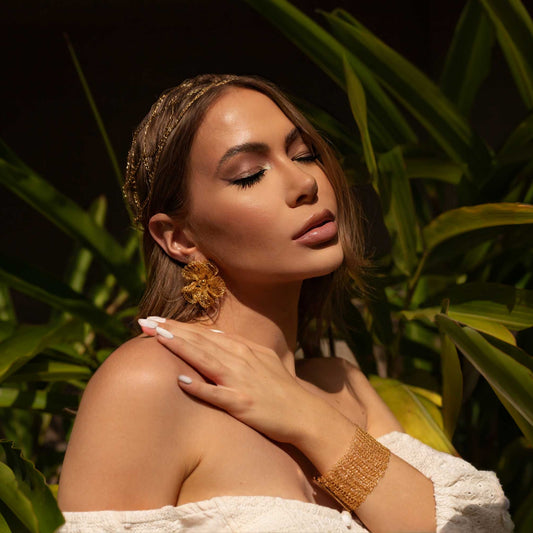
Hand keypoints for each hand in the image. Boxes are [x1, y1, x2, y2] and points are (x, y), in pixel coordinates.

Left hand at [137, 317, 322, 443]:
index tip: (155, 319)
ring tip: (157, 337)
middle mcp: (240, 360)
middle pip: (200, 341)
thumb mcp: (260, 358)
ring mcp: (241, 381)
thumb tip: (212, 333)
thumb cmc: (279, 387)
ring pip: (206, 360)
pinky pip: (218, 395)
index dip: (178, 326)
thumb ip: (236, 346)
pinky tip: (181, 380)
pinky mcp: (243, 404)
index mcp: (242, 349)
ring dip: (180, 347)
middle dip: (170, 330)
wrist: (304, 413)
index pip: (204, 333)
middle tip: (144, 321)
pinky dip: (200, 387)